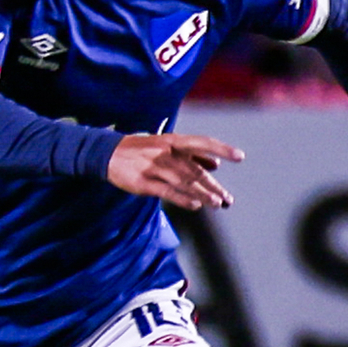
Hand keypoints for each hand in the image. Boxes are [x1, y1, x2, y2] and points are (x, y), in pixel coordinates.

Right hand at [108, 132, 243, 209]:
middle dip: (213, 185)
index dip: (221, 149)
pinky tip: (195, 206)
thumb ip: (191, 155)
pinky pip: (167, 192)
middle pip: (195, 170)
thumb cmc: (142, 149)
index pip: (202, 142)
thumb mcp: (166, 146)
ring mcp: (153, 167)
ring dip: (202, 194)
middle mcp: (165, 152)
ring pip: (183, 182)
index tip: (240, 156)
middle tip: (228, 198)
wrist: (107, 153)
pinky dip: (182, 199)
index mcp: (173, 140)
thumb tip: (215, 165)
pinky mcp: (143, 183)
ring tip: (217, 204)